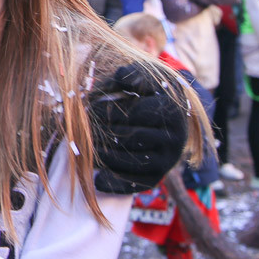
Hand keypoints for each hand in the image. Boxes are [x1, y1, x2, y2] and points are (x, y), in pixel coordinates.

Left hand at [89, 64, 186, 193]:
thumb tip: (120, 76)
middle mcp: (176, 136)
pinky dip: (117, 184)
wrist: (169, 115)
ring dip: (104, 155)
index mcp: (173, 110)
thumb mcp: (146, 76)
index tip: (88, 107)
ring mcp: (169, 158)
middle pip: (132, 137)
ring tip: (84, 147)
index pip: (137, 111)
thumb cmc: (150, 92)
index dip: (108, 109)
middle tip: (82, 127)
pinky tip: (97, 180)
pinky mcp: (160, 175)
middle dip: (102, 132)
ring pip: (133, 160)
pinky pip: (138, 183)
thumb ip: (131, 74)